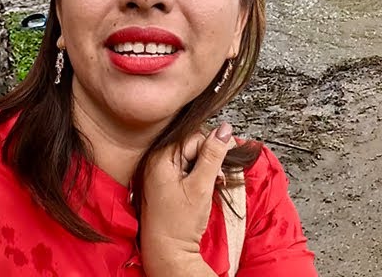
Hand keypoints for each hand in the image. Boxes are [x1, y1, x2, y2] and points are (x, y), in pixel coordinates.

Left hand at [140, 123, 235, 274]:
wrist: (167, 252)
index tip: (219, 168)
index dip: (211, 150)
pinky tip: (202, 190)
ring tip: (209, 186)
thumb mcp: (201, 185)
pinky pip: (185, 169)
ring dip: (206, 169)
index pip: (194, 137)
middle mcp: (156, 162)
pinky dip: (198, 177)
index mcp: (160, 158)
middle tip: (215, 179)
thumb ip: (213, 154)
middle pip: (192, 146)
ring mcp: (159, 173)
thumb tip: (225, 128)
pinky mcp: (164, 183)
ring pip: (191, 158)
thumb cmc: (179, 223)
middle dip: (209, 160)